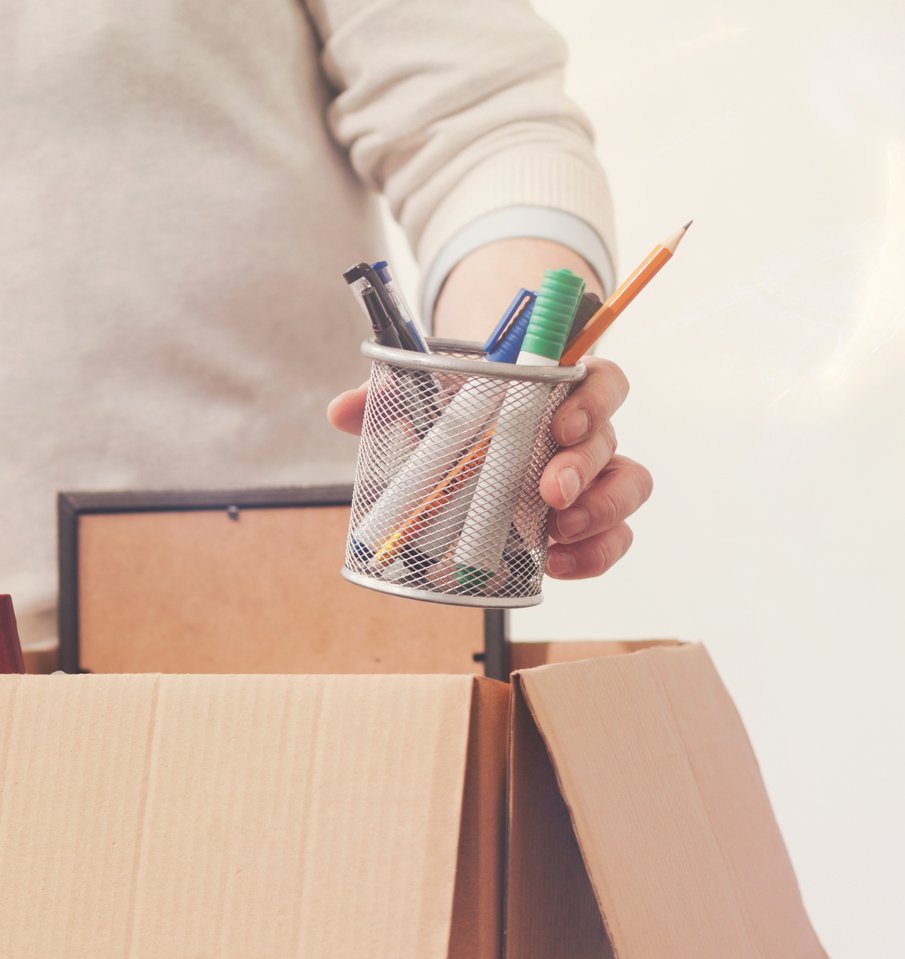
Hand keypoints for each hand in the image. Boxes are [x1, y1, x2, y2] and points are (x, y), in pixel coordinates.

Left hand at [326, 355, 652, 579]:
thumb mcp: (426, 398)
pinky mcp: (584, 521)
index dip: (593, 401)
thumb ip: (387, 397)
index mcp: (558, 390)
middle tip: (549, 492)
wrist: (469, 442)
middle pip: (611, 440)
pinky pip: (612, 537)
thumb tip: (342, 411)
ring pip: (628, 487)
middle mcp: (585, 432)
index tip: (561, 425)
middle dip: (584, 468)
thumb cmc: (460, 412)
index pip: (602, 380)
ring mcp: (591, 477)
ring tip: (556, 535)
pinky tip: (560, 566)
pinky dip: (593, 555)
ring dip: (599, 513)